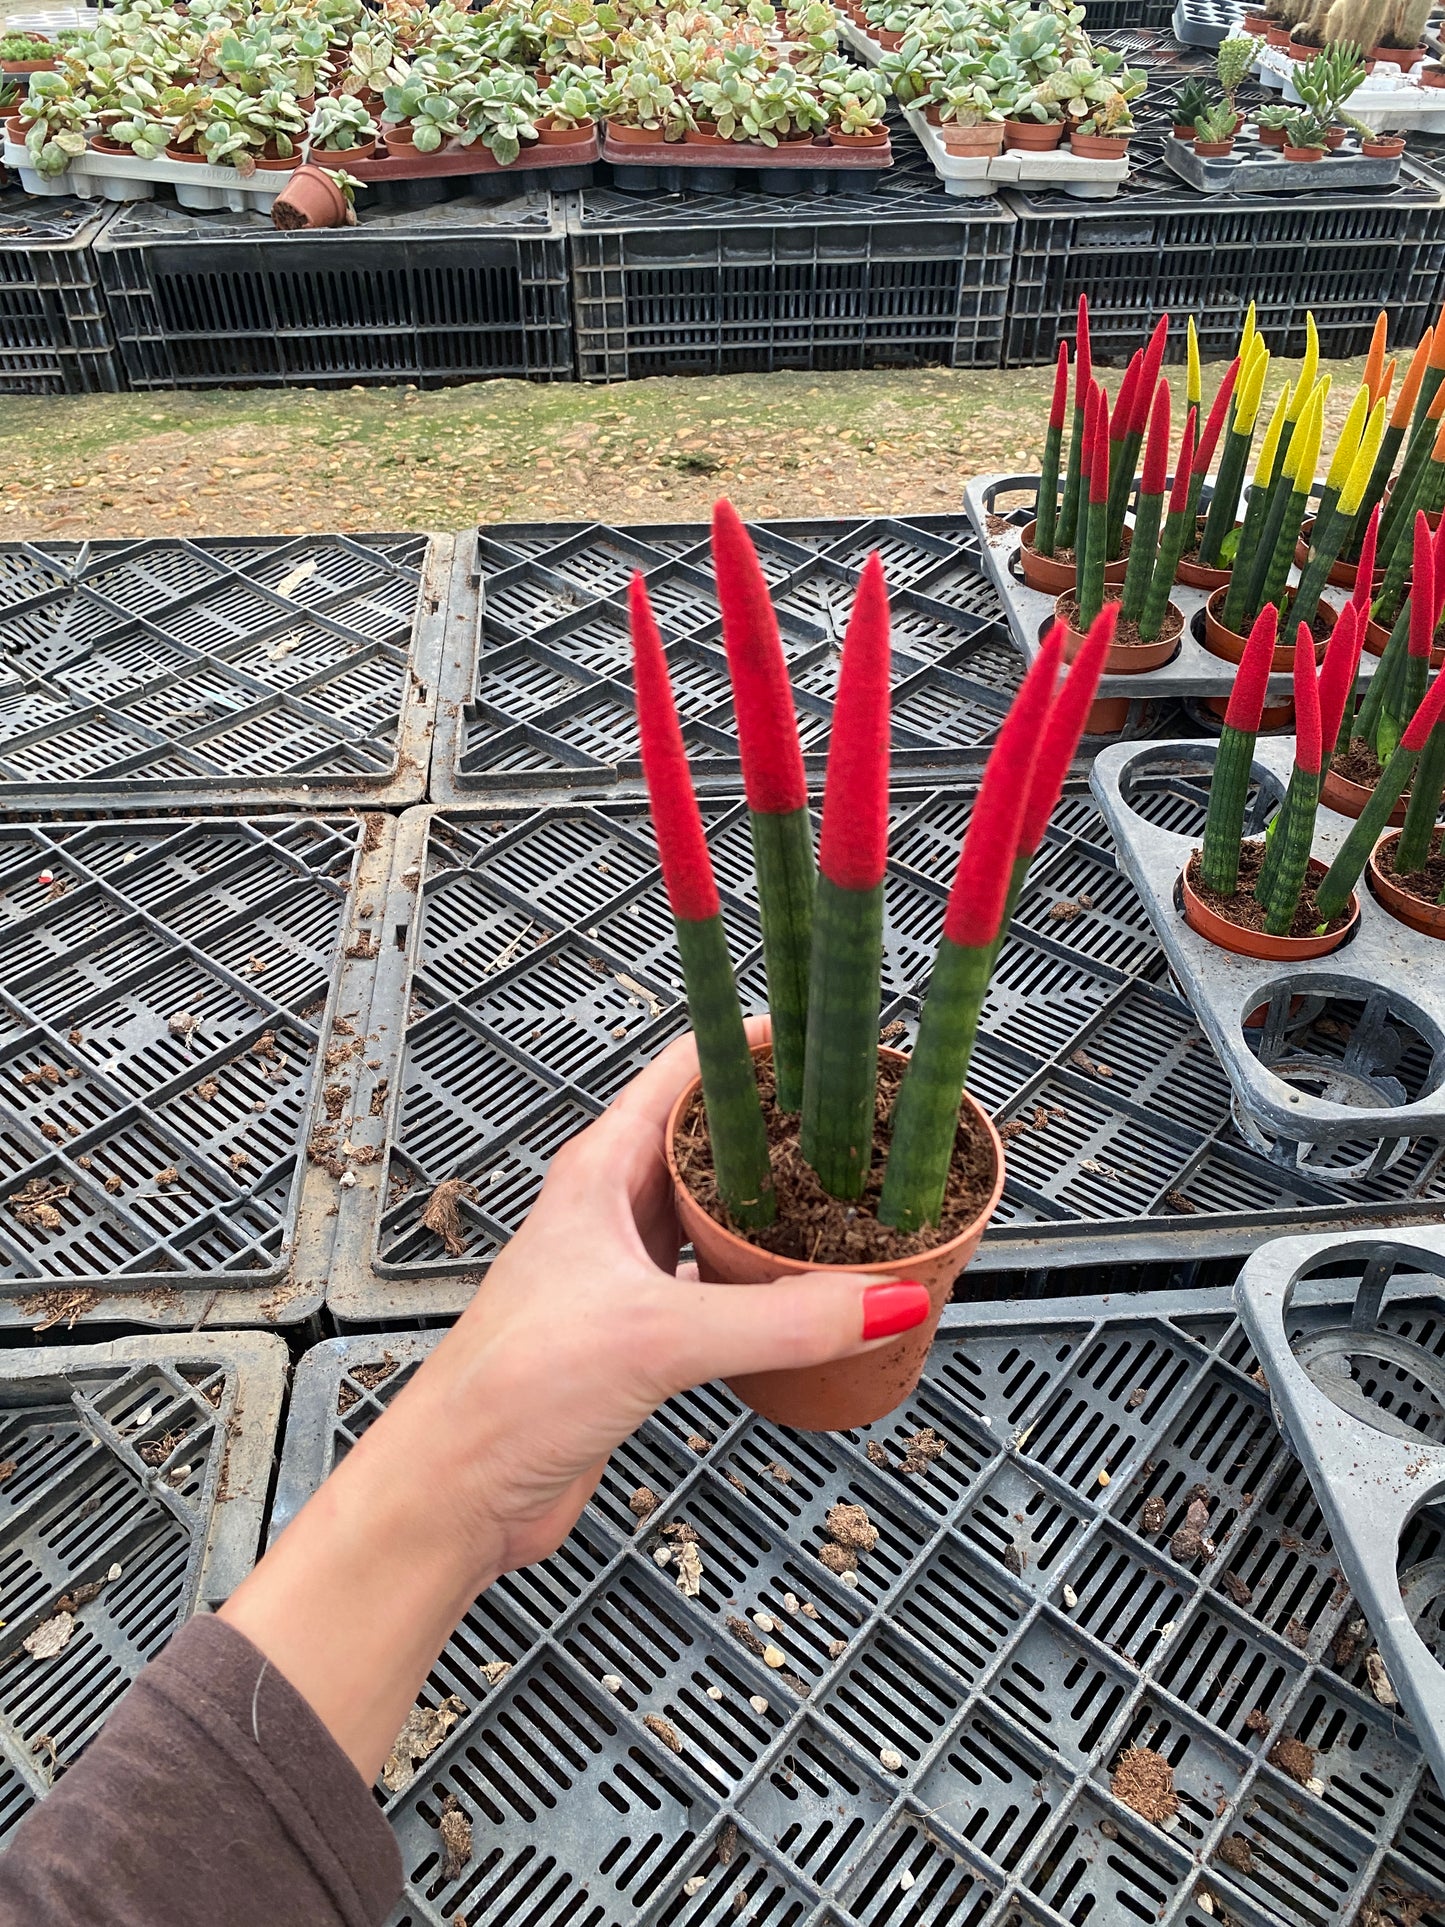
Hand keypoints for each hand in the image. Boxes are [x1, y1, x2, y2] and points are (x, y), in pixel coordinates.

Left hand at [385, 1015, 927, 1576]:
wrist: (456, 1490)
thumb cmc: (511, 1389)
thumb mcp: (659, 1336)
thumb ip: (778, 1319)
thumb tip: (886, 1299)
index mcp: (599, 1173)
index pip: (682, 1074)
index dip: (746, 1044)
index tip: (816, 1032)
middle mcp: (610, 1211)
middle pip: (706, 1144)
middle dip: (777, 1127)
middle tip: (855, 1119)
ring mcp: (623, 1272)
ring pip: (712, 1216)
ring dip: (772, 1208)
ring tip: (847, 1196)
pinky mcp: (637, 1333)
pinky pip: (715, 1285)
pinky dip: (761, 1281)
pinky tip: (805, 1294)